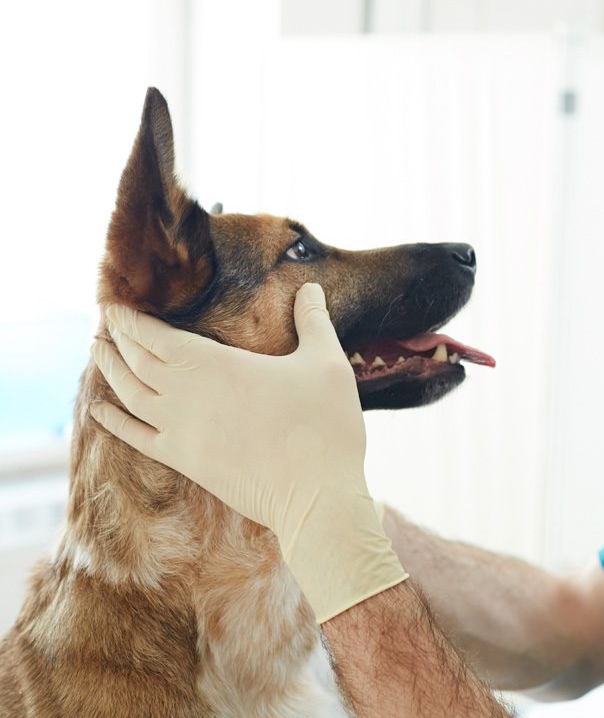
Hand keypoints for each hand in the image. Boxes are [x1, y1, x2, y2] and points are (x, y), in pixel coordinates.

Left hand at [88, 282, 406, 622]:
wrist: (316, 495)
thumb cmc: (325, 426)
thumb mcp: (327, 363)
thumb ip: (314, 320)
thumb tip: (311, 286)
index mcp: (217, 365)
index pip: (157, 335)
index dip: (132, 318)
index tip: (115, 303)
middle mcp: (187, 395)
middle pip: (136, 360)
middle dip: (117, 337)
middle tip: (104, 320)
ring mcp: (181, 431)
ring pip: (129, 394)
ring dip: (109, 370)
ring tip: (97, 350)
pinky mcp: (185, 461)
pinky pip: (135, 437)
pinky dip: (113, 420)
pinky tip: (99, 408)